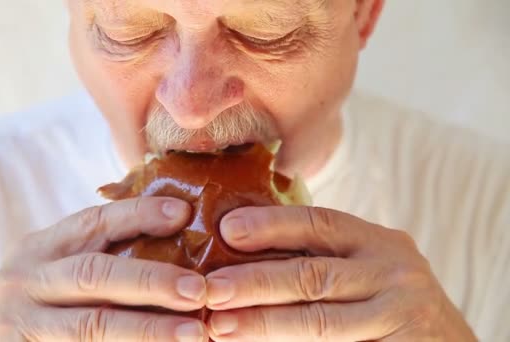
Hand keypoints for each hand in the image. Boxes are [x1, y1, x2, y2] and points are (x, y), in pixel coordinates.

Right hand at [0, 197, 207, 341]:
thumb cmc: (45, 304)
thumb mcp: (60, 270)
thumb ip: (103, 254)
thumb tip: (180, 233)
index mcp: (40, 248)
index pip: (93, 222)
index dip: (138, 214)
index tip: (183, 213)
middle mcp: (24, 281)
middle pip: (95, 274)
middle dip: (152, 280)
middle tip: (199, 289)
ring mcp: (19, 323)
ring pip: (92, 324)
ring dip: (148, 329)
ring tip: (194, 332)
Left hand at [204, 206, 476, 340]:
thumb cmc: (390, 302)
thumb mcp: (366, 268)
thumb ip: (323, 258)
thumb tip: (242, 249)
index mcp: (377, 241)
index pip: (320, 223)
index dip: (272, 225)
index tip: (228, 229)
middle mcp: (392, 270)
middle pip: (313, 274)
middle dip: (256, 281)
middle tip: (211, 288)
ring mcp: (399, 312)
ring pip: (320, 320)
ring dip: (265, 323)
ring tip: (221, 326)